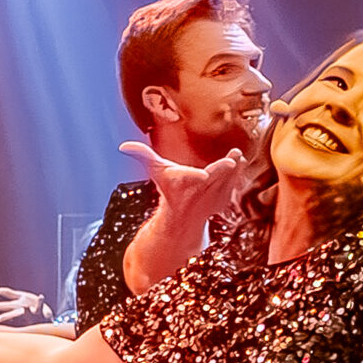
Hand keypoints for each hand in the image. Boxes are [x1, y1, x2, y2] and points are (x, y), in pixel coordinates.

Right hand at [0, 287, 50, 323]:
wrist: (45, 318)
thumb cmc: (30, 306)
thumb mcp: (20, 298)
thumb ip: (10, 294)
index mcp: (17, 307)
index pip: (6, 307)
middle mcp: (23, 311)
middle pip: (13, 313)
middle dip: (6, 316)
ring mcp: (32, 312)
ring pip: (25, 313)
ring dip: (23, 312)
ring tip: (22, 310)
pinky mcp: (41, 311)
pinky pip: (41, 305)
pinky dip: (41, 301)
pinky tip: (41, 296)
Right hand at [119, 136, 243, 232]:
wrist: (182, 215)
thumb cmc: (170, 187)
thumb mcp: (156, 170)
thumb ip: (143, 155)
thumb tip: (123, 146)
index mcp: (182, 183)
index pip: (193, 178)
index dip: (201, 175)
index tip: (208, 172)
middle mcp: (198, 193)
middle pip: (216, 177)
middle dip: (224, 168)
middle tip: (233, 159)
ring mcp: (212, 199)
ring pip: (228, 180)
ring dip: (234, 168)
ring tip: (237, 156)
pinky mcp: (223, 201)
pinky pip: (233, 186)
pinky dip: (236, 175)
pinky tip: (239, 163)